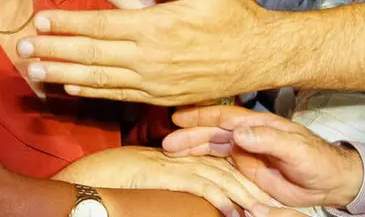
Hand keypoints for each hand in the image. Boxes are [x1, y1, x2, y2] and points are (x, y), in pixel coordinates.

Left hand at [18, 0, 275, 104]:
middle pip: (92, 54)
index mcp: (158, 26)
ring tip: (36, 71)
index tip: (38, 21)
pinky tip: (71, 86)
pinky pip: (120, 95)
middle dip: (54, 51)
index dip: (67, 24)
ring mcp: (157, 81)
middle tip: (21, 50)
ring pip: (100, 79)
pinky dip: (92, 91)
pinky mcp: (164, 97)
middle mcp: (152, 57)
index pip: (100, 25)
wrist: (261, 56)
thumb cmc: (234, 16)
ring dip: (65, 73)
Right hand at [54, 146, 278, 216]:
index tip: (263, 191)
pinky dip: (220, 197)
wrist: (89, 180)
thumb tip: (199, 191)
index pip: (222, 158)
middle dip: (253, 184)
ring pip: (222, 176)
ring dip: (243, 194)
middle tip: (275, 204)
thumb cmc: (117, 181)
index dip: (242, 176)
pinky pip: (202, 185)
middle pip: (230, 166)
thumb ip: (179, 179)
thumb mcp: (158, 179)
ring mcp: (181, 162)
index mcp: (186, 154)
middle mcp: (187, 154)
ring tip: (263, 212)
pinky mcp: (173, 175)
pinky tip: (233, 212)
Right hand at [163, 106, 363, 210]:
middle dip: (190, 135)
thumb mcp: (295, 148)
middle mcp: (249, 136)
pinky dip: (202, 163)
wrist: (328, 181)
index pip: (226, 118)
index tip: (180, 116)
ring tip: (169, 152)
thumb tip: (240, 132)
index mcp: (260, 125)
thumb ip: (268, 139)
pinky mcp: (247, 169)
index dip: (202, 116)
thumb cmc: (316, 160)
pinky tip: (187, 165)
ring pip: (213, 148)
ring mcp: (246, 152)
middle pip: (214, 133)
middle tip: (166, 140)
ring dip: (192, 149)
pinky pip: (219, 164)